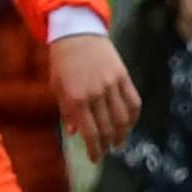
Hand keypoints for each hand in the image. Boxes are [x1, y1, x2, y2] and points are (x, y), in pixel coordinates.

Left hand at [49, 31, 136, 154]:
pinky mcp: (123, 76)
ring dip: (122, 134)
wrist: (77, 32)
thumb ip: (66, 111)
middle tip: (106, 151)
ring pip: (123, 118)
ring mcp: (111, 85)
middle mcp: (95, 94)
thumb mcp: (57, 86)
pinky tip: (129, 124)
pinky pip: (133, 102)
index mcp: (76, 99)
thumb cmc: (62, 61)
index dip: (94, 150)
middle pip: (107, 129)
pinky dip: (133, 117)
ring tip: (118, 142)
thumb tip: (74, 133)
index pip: (90, 133)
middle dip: (107, 145)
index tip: (95, 159)